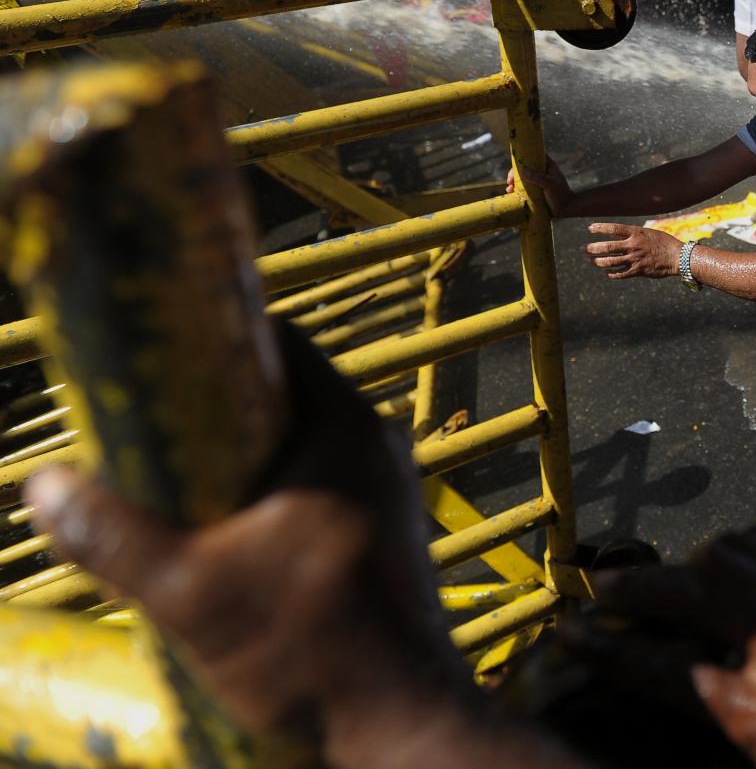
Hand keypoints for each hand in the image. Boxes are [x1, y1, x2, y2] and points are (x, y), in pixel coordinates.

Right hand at [23, 325, 476, 764]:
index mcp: (346, 427)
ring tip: (177, 496)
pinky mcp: (386, 534)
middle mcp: (377, 446)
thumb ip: (115, 537)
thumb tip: (48, 490)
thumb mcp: (192, 591)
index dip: (213, 344)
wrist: (398, 723)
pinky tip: (226, 542)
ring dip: (241, 466)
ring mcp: (388, 490)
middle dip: (214, 414)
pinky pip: (319, 489)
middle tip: (148, 436)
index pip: (279, 342)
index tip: (157, 361)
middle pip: (284, 398)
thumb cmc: (313, 648)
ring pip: (300, 449)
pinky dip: (271, 501)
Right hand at [507, 155, 573, 216]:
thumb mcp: (549, 184)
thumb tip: (523, 170)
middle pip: (525, 168)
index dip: (523, 158)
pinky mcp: (536, 192)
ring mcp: (538, 182)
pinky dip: (517, 191)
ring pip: (523, 179)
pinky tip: (511, 194)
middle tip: (509, 181)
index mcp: (547, 166)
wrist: (567, 210)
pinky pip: (524, 189)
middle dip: (515, 174)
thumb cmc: (560, 195)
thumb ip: (537, 177)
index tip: (515, 165)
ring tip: (509, 189)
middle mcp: (542, 172)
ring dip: (514, 183)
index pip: (533, 157)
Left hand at [584, 223, 681, 278]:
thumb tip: (622, 235)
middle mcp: (633, 246)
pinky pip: (620, 274)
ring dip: (598, 262)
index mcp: (636, 233)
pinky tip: (607, 273)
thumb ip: (635, 234)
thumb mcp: (649, 232)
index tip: (589, 228)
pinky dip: (612, 274)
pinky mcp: (638, 271)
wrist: (678, 257)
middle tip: (584, 249)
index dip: (600, 228)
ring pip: (611, 262)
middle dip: (593, 249)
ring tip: (592, 262)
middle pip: (608, 247)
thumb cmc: (664, 243)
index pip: (614, 229)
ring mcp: (635, 259)